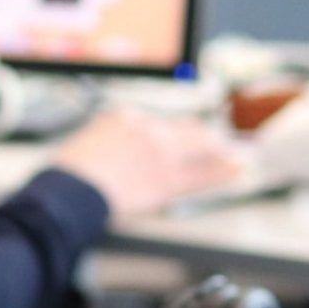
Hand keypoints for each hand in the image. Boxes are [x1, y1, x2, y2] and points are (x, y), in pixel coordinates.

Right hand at [49, 108, 242, 216]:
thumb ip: (107, 139)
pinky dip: (223, 172)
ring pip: (200, 148)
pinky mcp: (169, 180)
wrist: (71, 190)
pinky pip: (203, 175)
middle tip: (212, 140)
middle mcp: (148, 129)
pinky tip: (237, 170)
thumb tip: (114, 146)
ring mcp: (162, 154)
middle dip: (201, 136)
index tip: (174, 138)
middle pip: (185, 129)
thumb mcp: (85, 141)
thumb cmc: (70, 173)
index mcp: (126, 117)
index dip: (169, 133)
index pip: (157, 122)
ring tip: (232, 154)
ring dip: (217, 151)